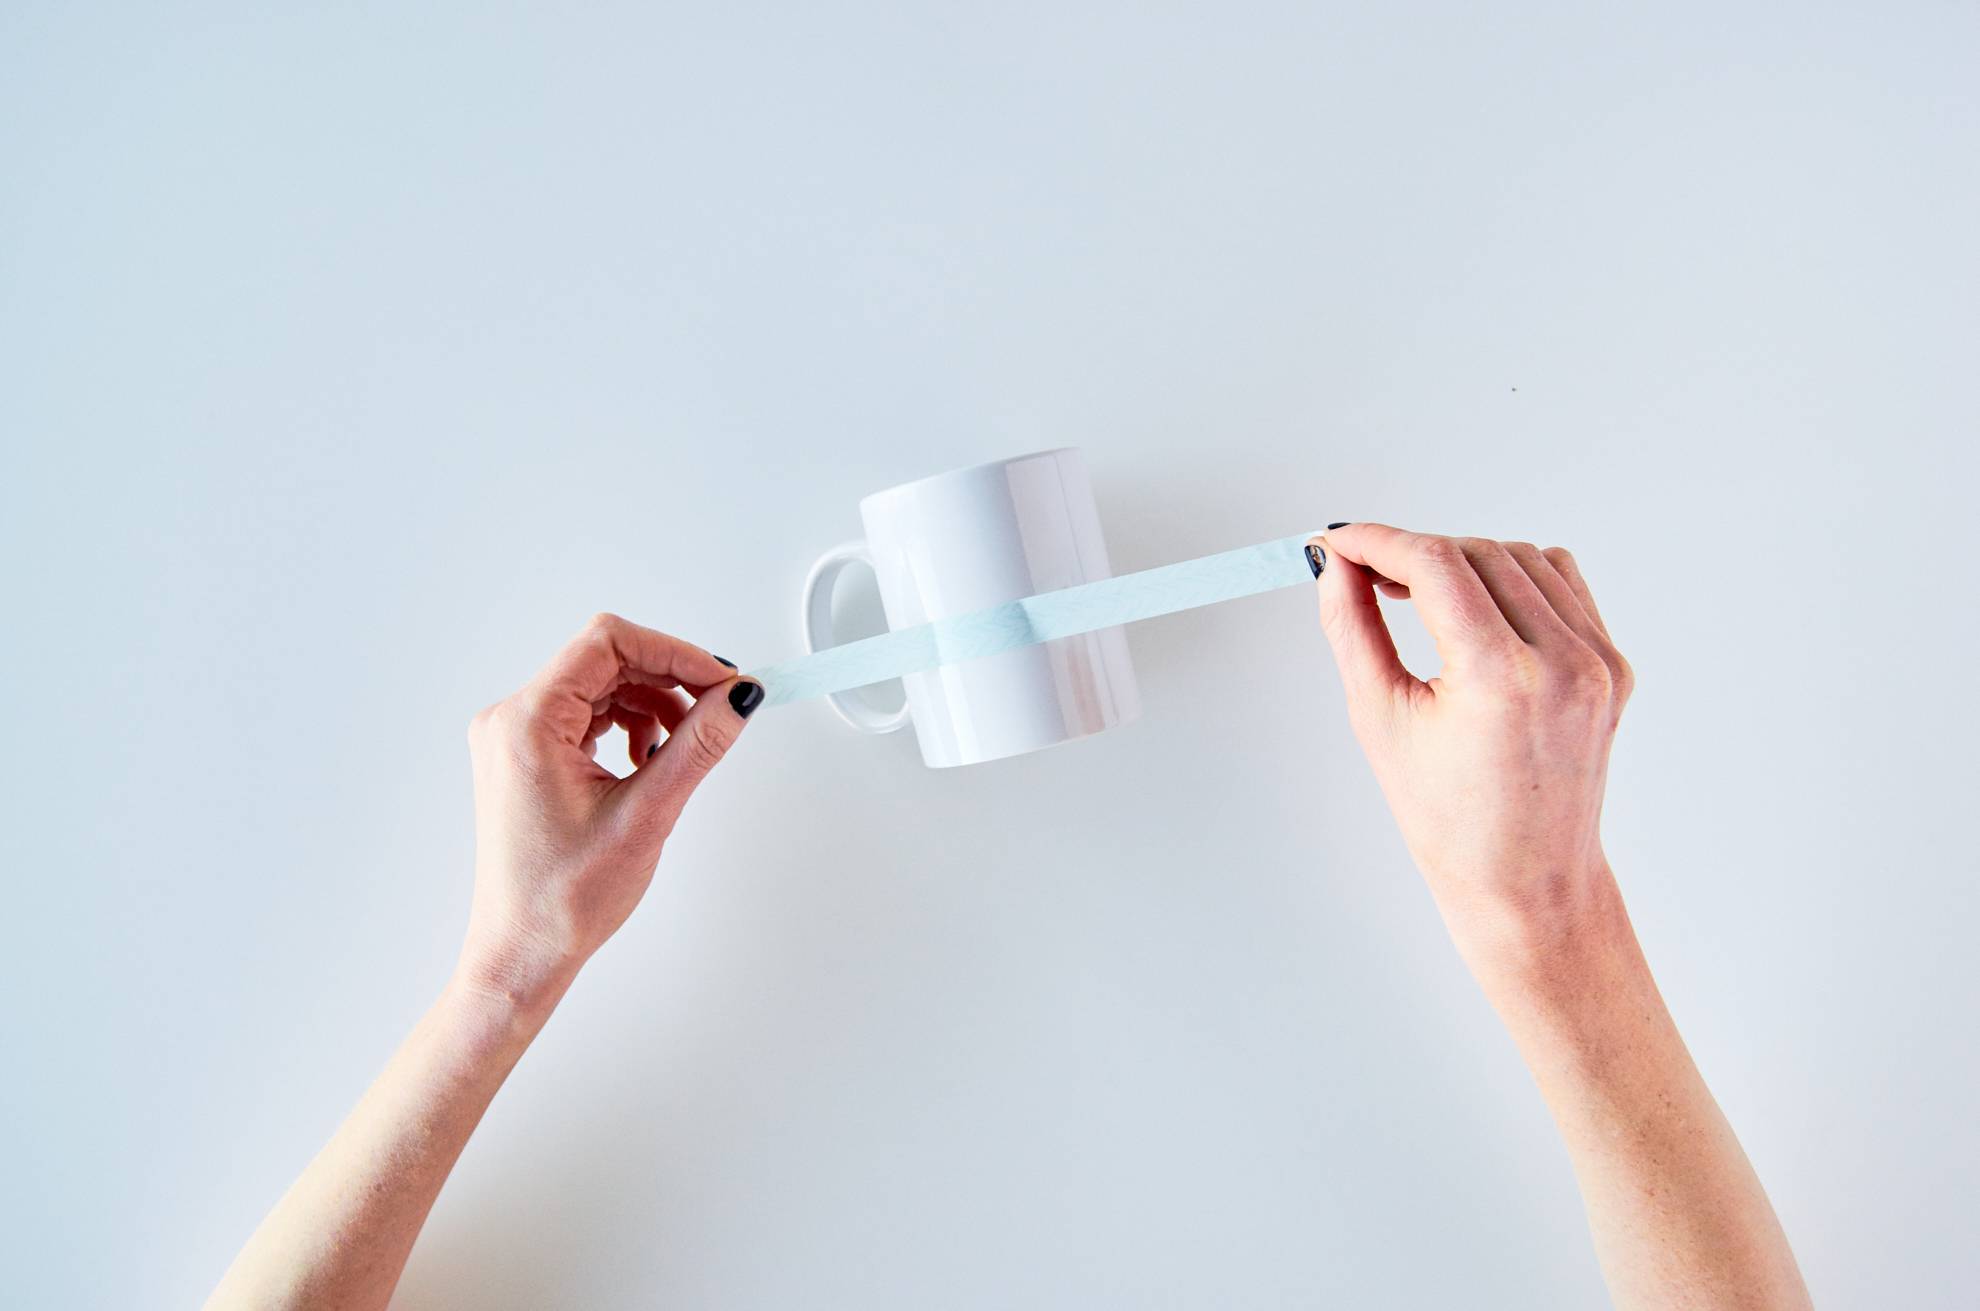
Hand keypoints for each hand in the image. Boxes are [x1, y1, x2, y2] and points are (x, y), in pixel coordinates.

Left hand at [459, 613, 761, 1008]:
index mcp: (526, 723)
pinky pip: (588, 715)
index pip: (607, 643)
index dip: (673, 651)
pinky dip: (630, 725)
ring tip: (684, 747)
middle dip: (669, 677)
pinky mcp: (528, 757)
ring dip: (652, 703)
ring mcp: (516, 738)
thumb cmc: (562, 900)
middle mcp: (511, 719)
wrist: (522, 953)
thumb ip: (696, 747)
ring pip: (601, 686)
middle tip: (721, 705)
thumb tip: (738, 698)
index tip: (723, 678)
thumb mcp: (646, 816)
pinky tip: (652, 760)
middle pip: (605, 660)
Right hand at [1310, 524, 1632, 969]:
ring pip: (1520, 558)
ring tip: (1416, 594)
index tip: (1339, 540)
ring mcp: (1598, 662)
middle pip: (1476, 552)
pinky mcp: (1614, 666)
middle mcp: (1563, 662)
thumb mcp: (1379, 717)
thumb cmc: (1448, 819)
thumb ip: (1353, 626)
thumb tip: (1336, 565)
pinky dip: (1513, 578)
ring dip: (1463, 562)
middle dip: (1413, 553)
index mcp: (1501, 679)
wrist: (1526, 879)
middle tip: (1364, 574)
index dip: (1376, 541)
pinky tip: (1476, 609)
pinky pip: (1561, 583)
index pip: (1434, 565)